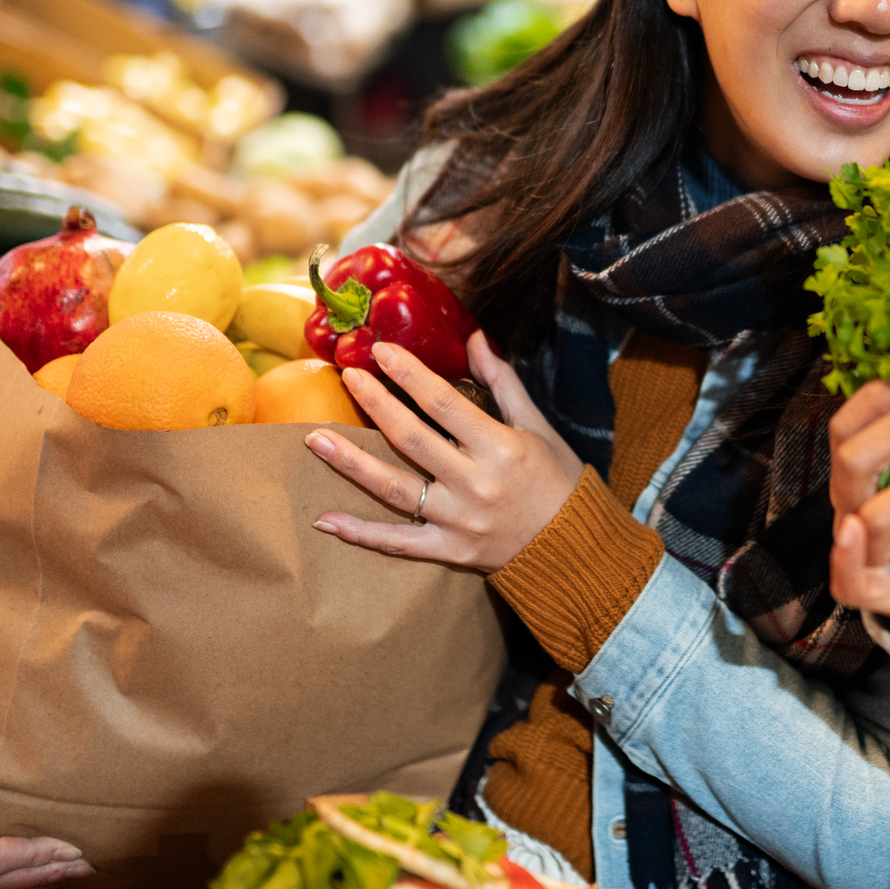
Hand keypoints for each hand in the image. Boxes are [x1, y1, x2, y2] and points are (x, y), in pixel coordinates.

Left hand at [309, 332, 583, 573]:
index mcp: (501, 447)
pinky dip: (360, 533)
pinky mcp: (448, 550)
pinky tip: (324, 519)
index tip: (379, 350)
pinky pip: (397, 542)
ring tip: (315, 439)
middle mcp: (476, 484)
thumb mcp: (538, 426)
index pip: (443, 403)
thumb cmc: (558, 480)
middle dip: (375, 404)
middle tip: (346, 375)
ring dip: (351, 463)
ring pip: (394, 489)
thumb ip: (502, 383)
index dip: (408, 374)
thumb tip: (474, 338)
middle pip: (411, 440)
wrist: (573, 547)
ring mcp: (459, 521)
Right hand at [825, 379, 889, 623]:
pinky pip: (847, 576)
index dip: (878, 397)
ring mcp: (858, 550)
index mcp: (865, 474)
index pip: (847, 426)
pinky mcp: (869, 592)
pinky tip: (858, 530)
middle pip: (849, 459)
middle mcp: (853, 507)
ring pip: (867, 512)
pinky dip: (849, 552)